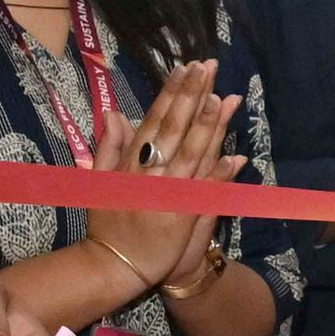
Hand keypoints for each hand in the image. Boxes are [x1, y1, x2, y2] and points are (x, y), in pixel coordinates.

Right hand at [85, 62, 242, 291]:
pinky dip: (218, 175)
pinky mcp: (180, 218)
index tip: (185, 68)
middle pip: (174, 130)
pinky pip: (203, 192)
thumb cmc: (109, 225)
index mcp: (129, 164)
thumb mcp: (100, 183)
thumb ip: (108, 148)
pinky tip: (234, 156)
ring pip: (191, 154)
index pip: (153, 121)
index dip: (170, 94)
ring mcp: (165, 195)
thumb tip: (113, 113)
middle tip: (207, 68)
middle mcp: (148, 174)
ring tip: (222, 98)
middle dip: (191, 97)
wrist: (113, 268)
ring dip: (208, 127)